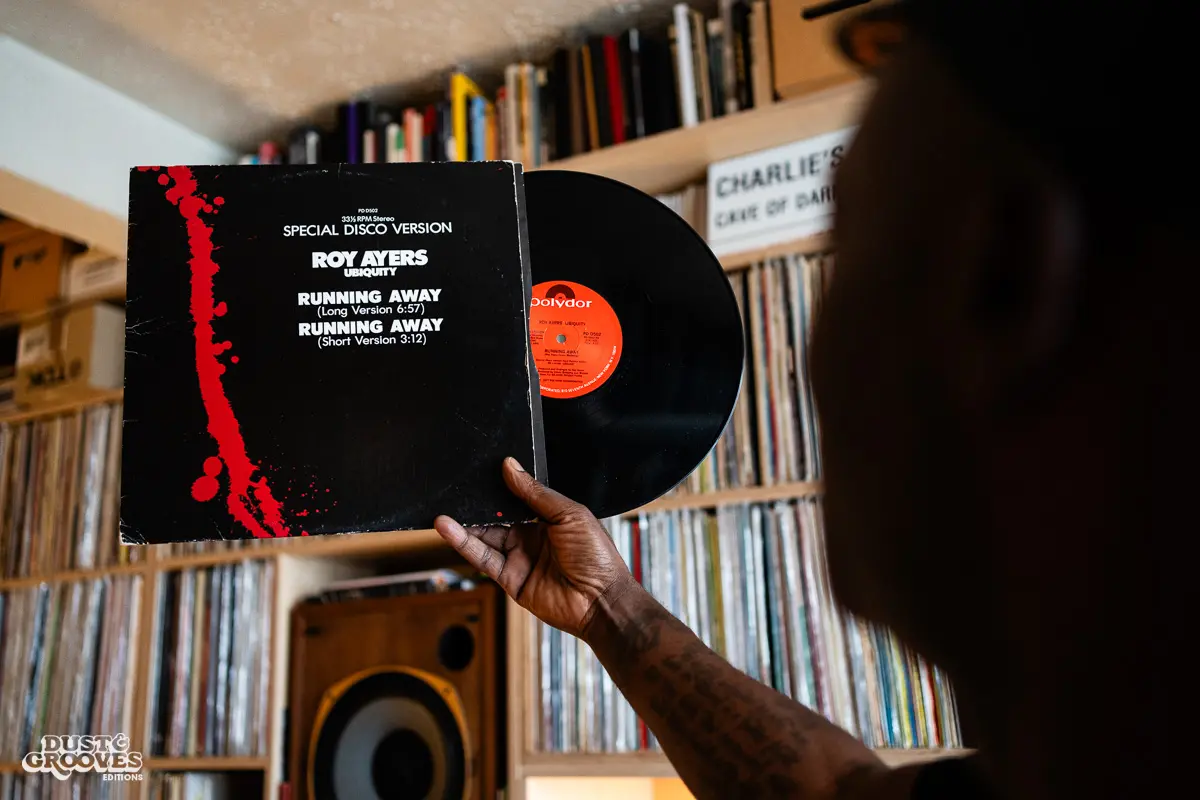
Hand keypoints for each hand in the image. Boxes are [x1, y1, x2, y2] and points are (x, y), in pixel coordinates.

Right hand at [434, 457, 632, 638]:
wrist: (601, 600)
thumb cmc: (597, 557)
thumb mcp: (569, 514)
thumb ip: (536, 493)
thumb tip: (511, 467)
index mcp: (549, 519)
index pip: (517, 500)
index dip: (500, 488)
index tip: (480, 472)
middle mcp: (531, 537)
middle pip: (497, 519)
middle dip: (478, 507)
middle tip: (455, 491)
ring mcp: (520, 558)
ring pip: (485, 538)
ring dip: (464, 525)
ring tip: (443, 511)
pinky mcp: (510, 579)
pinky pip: (484, 559)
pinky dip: (465, 544)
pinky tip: (450, 529)